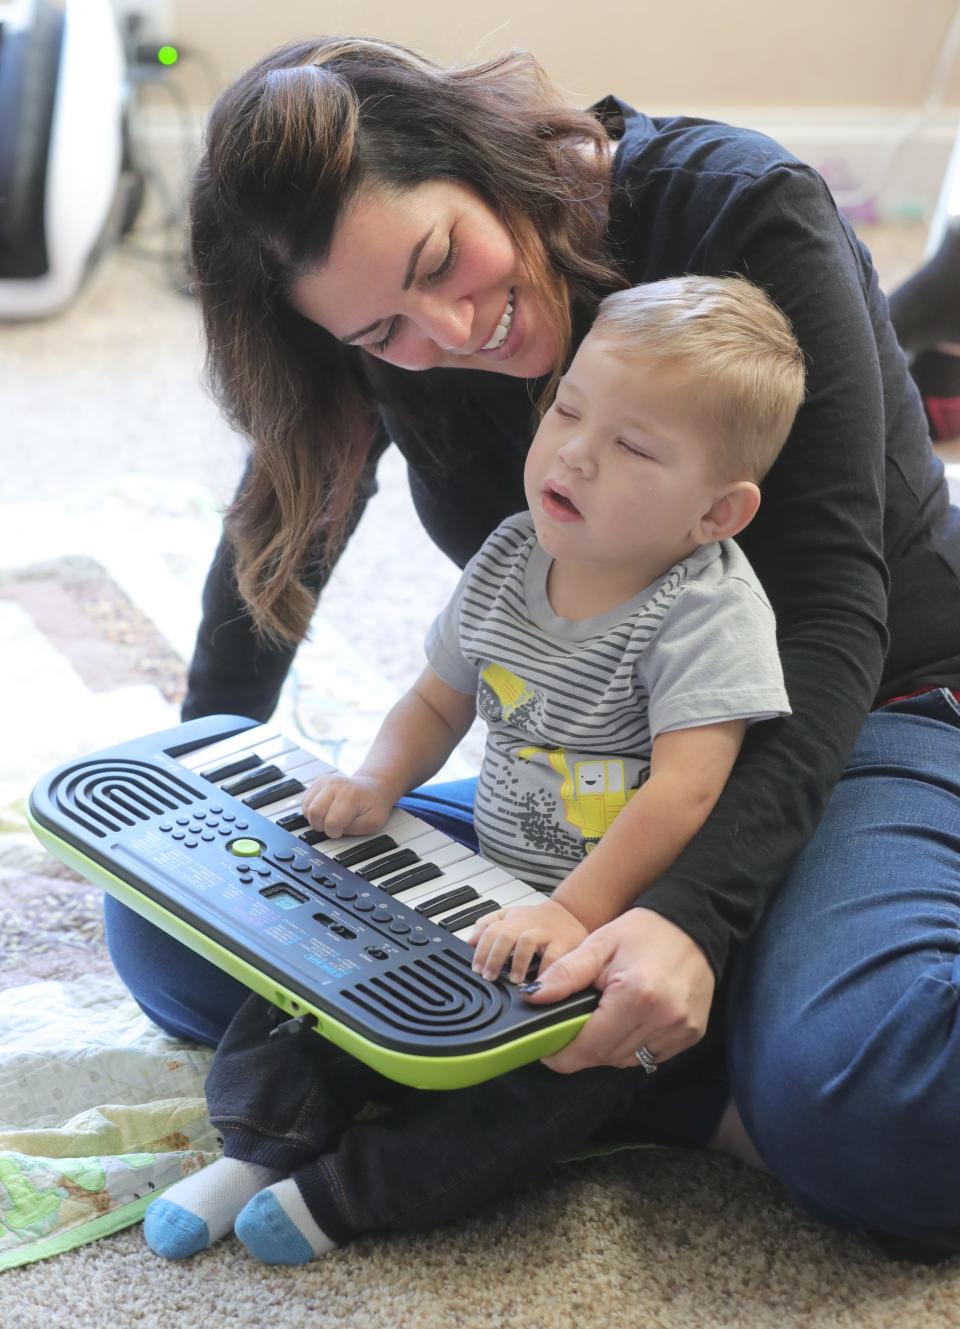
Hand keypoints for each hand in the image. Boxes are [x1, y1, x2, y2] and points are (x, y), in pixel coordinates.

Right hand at [300, 773, 392, 838]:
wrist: (372, 787)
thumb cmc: (373, 805)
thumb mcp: (373, 822)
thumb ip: (354, 829)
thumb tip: (336, 830)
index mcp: (350, 795)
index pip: (331, 822)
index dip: (335, 832)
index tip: (341, 830)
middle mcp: (335, 785)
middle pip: (314, 813)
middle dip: (322, 826)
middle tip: (333, 826)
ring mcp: (324, 782)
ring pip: (306, 808)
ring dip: (315, 819)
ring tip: (329, 818)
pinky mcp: (317, 783)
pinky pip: (304, 803)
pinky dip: (310, 812)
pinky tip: (324, 812)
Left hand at [468, 899, 587, 983]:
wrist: (571, 913)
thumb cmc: (537, 920)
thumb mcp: (509, 916)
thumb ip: (487, 925)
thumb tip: (470, 942)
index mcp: (511, 920)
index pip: (490, 931)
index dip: (481, 950)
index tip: (477, 969)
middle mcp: (526, 924)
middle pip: (505, 935)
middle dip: (494, 957)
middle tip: (490, 976)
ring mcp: (544, 933)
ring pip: (527, 941)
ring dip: (517, 961)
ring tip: (514, 980)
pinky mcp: (563, 943)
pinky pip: (553, 956)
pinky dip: (544, 970)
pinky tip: (538, 982)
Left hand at [520, 908, 715, 1072]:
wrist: (695, 924)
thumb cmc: (645, 931)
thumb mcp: (600, 943)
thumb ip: (566, 973)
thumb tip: (533, 997)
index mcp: (636, 995)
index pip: (589, 1047)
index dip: (562, 1053)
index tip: (547, 1048)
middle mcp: (662, 1019)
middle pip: (606, 1057)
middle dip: (583, 1046)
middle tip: (573, 1022)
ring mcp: (680, 1031)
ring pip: (626, 1060)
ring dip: (608, 1047)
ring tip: (604, 1016)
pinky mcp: (691, 1036)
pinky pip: (650, 1056)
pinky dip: (632, 1045)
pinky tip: (629, 1020)